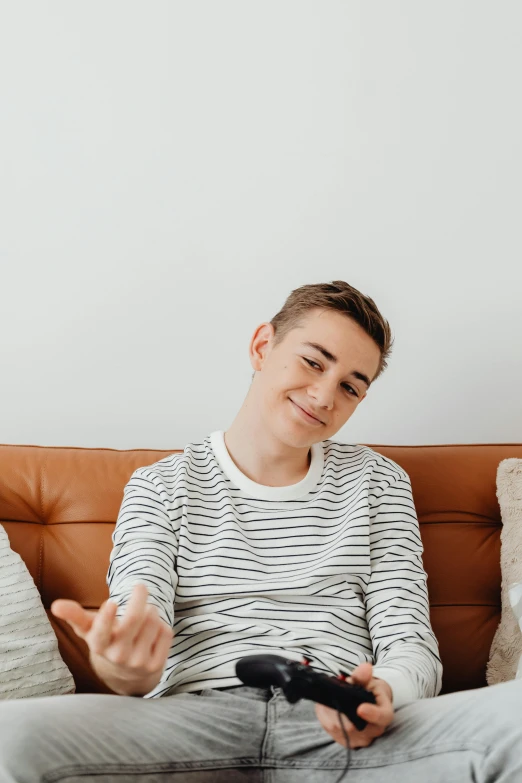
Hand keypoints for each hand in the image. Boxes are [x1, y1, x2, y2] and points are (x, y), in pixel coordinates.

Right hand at [51, 583, 173, 693]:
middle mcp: (118, 656)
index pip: (101, 633)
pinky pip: (165, 631)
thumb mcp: (89, 629)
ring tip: (144, 615)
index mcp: (99, 646)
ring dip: (150, 611)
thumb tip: (56, 605)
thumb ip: (74, 615)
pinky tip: (152, 632)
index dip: (106, 618)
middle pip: (135, 619)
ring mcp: (138, 662)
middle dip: (139, 597)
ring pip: (153, 620)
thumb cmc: (106, 640)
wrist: (126, 675)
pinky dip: (161, 625)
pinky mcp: (156, 665)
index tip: (112, 602)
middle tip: (140, 586)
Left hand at [315, 662, 393, 748]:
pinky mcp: (347, 742)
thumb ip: (363, 676)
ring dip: (330, 712)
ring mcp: (361, 739)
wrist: (368, 703)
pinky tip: (326, 707)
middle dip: (341, 708)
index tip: (360, 708)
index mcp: (384, 713)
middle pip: (356, 726)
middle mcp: (374, 731)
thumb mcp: (368, 680)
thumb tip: (365, 668)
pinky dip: (325, 717)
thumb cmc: (369, 690)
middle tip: (334, 692)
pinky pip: (331, 731)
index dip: (372, 714)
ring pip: (340, 729)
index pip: (382, 717)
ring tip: (330, 697)